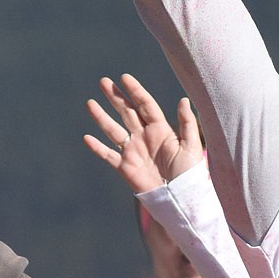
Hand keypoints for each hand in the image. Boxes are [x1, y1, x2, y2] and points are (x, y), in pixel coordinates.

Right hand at [85, 74, 202, 192]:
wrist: (181, 199)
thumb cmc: (190, 174)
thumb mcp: (192, 147)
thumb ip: (187, 124)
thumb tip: (183, 100)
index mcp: (161, 130)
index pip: (146, 105)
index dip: (135, 91)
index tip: (124, 77)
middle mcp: (144, 137)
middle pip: (127, 113)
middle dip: (115, 97)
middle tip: (103, 82)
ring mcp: (133, 151)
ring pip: (113, 130)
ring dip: (101, 117)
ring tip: (90, 103)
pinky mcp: (125, 167)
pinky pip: (108, 155)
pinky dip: (97, 148)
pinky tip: (86, 138)